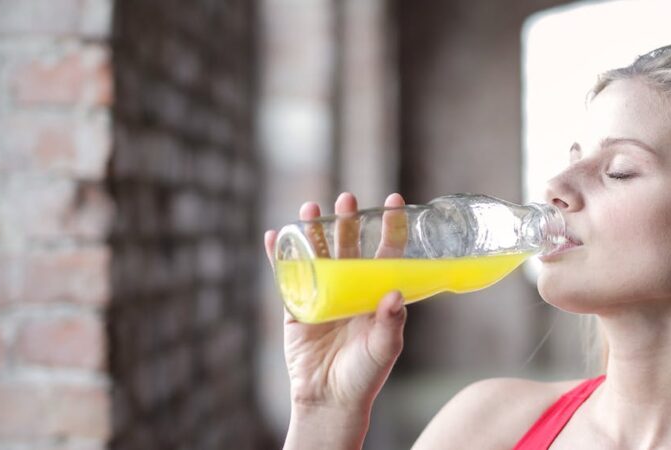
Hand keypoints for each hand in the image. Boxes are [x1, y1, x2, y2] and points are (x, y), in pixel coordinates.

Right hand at [263, 192, 409, 410]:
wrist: (328, 399)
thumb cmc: (363, 376)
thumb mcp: (384, 349)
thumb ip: (390, 323)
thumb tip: (395, 293)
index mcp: (375, 294)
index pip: (385, 254)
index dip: (390, 228)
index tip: (394, 202)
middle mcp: (350, 289)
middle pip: (349, 247)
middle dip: (347, 221)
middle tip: (347, 198)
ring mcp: (321, 295)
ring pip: (317, 255)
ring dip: (313, 231)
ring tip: (311, 207)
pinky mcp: (296, 306)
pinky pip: (286, 276)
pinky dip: (279, 256)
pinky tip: (275, 236)